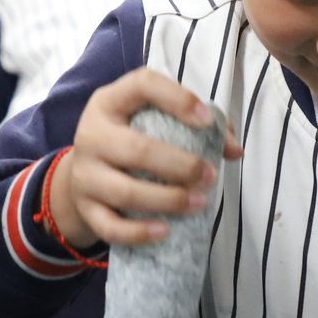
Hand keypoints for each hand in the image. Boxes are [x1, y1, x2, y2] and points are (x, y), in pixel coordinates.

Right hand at [51, 69, 240, 249]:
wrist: (82, 175)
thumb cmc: (130, 141)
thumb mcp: (153, 121)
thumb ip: (198, 127)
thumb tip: (235, 150)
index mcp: (110, 102)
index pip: (142, 85)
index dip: (177, 99)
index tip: (208, 121)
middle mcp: (91, 135)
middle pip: (137, 150)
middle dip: (181, 166)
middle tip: (211, 176)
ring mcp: (85, 175)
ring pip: (126, 192)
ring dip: (169, 200)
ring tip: (200, 202)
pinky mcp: (85, 209)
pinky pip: (111, 227)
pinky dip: (139, 232)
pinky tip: (165, 231)